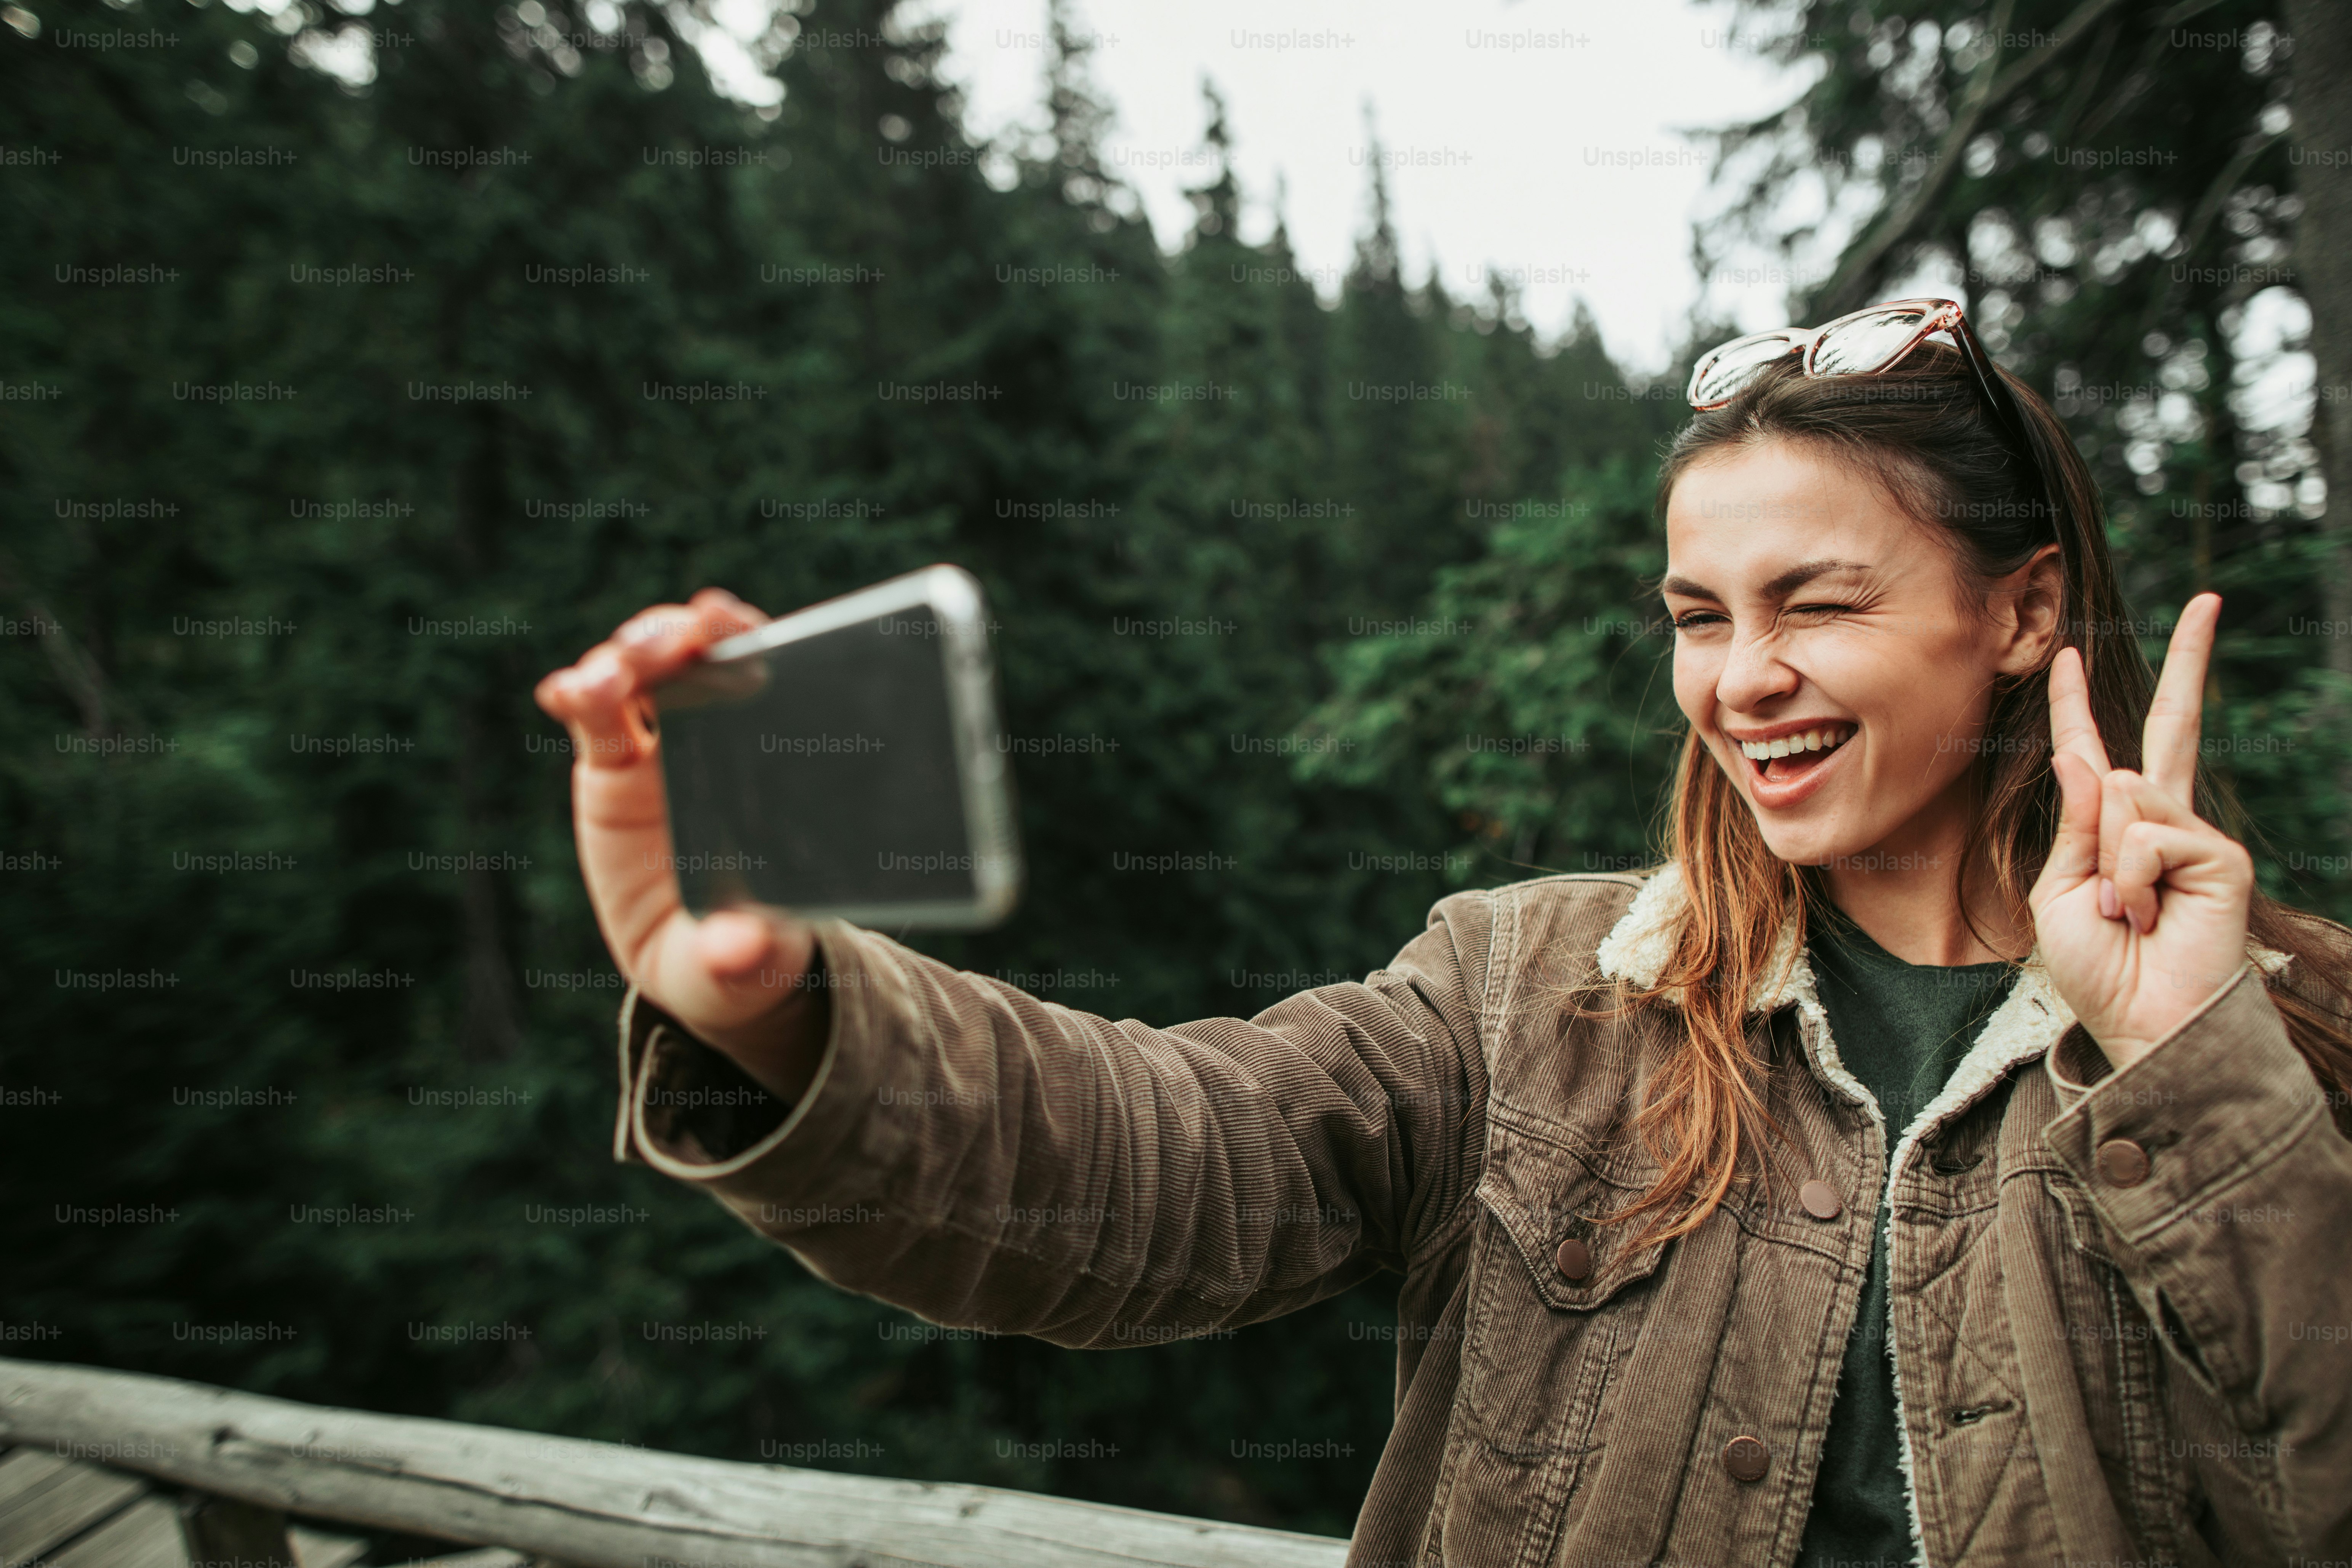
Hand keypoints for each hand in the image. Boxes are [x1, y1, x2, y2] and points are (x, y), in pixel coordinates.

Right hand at [534, 589, 828, 1100]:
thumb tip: (743, 951)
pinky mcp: (611, 767)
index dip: (744, 636)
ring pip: (638, 671)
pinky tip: (564, 691)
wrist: (707, 965)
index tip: (726, 623)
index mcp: (769, 761)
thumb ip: (748, 954)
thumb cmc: (750, 944)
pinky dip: (576, 691)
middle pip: (694, 656)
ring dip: (623, 656)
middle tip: (669, 641)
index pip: (763, 673)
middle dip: (675, 634)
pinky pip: (591, 715)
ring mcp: (660, 747)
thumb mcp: (754, 958)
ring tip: (606, 680)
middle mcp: (718, 738)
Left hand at [2028, 592, 2254, 1070]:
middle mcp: (2159, 819)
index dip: (2078, 704)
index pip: (2092, 750)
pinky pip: (2148, 834)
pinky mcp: (2219, 854)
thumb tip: (2088, 758)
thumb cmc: (2100, 968)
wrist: (2142, 1022)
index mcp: (2112, 827)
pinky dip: (2131, 881)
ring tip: (2124, 914)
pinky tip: (2148, 916)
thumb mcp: (2060, 892)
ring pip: (2124, 798)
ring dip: (2108, 866)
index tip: (2071, 654)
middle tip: (2209, 598)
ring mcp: (2194, 833)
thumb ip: (2075, 826)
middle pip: (2171, 724)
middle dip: (2190, 660)